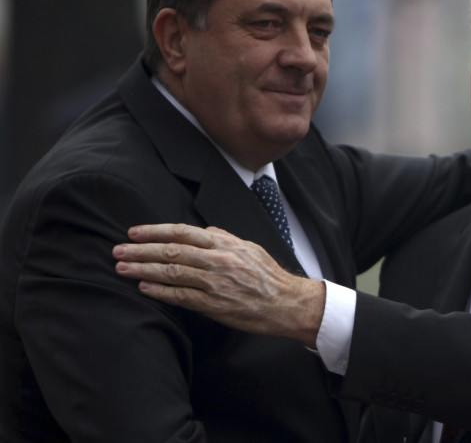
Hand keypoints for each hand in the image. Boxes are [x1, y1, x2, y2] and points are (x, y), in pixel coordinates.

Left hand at [113, 224, 324, 347]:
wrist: (287, 303)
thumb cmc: (269, 276)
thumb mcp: (249, 248)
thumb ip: (225, 238)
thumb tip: (204, 230)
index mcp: (225, 244)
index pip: (183, 233)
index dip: (156, 231)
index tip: (134, 232)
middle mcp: (218, 261)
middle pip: (172, 252)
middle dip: (141, 251)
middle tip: (118, 250)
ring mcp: (215, 283)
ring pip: (172, 273)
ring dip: (143, 270)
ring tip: (122, 268)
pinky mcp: (215, 305)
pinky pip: (182, 297)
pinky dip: (161, 292)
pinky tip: (144, 288)